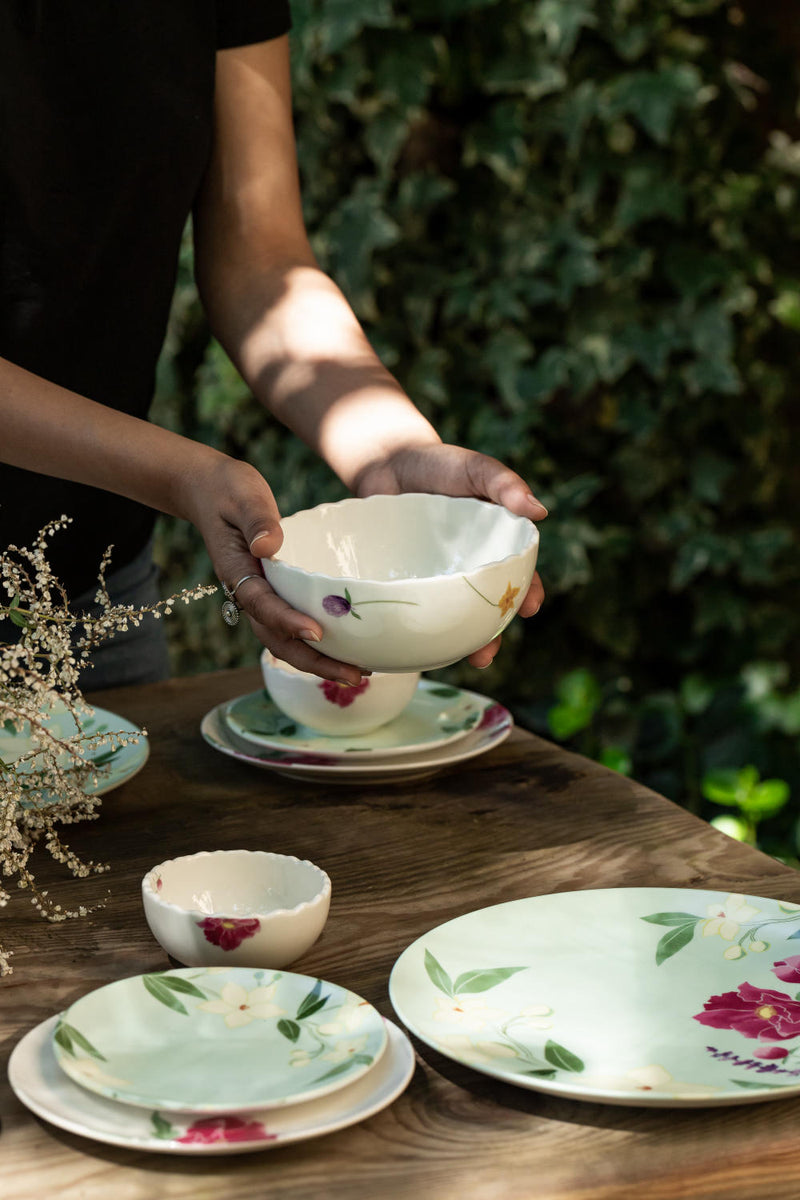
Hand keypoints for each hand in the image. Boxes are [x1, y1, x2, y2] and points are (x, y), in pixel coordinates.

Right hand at [188, 455, 365, 684]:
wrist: (212, 492)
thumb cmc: (229, 490)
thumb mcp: (242, 495)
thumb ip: (256, 519)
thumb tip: (269, 544)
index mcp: (238, 572)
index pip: (262, 604)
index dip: (287, 621)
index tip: (316, 632)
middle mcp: (249, 593)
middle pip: (277, 639)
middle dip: (314, 661)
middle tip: (355, 675)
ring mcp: (263, 597)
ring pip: (287, 641)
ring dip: (320, 661)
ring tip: (361, 673)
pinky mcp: (276, 594)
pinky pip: (295, 625)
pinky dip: (320, 643)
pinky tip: (351, 649)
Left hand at [355, 443, 546, 667]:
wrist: (385, 461)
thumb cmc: (438, 463)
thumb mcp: (475, 468)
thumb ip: (504, 484)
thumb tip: (540, 511)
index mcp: (493, 542)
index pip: (518, 573)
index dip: (527, 592)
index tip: (529, 609)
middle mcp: (468, 566)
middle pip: (488, 605)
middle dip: (493, 632)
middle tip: (488, 653)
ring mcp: (436, 576)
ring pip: (454, 614)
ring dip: (461, 640)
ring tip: (463, 660)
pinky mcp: (405, 582)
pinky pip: (417, 609)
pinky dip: (422, 630)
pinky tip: (419, 649)